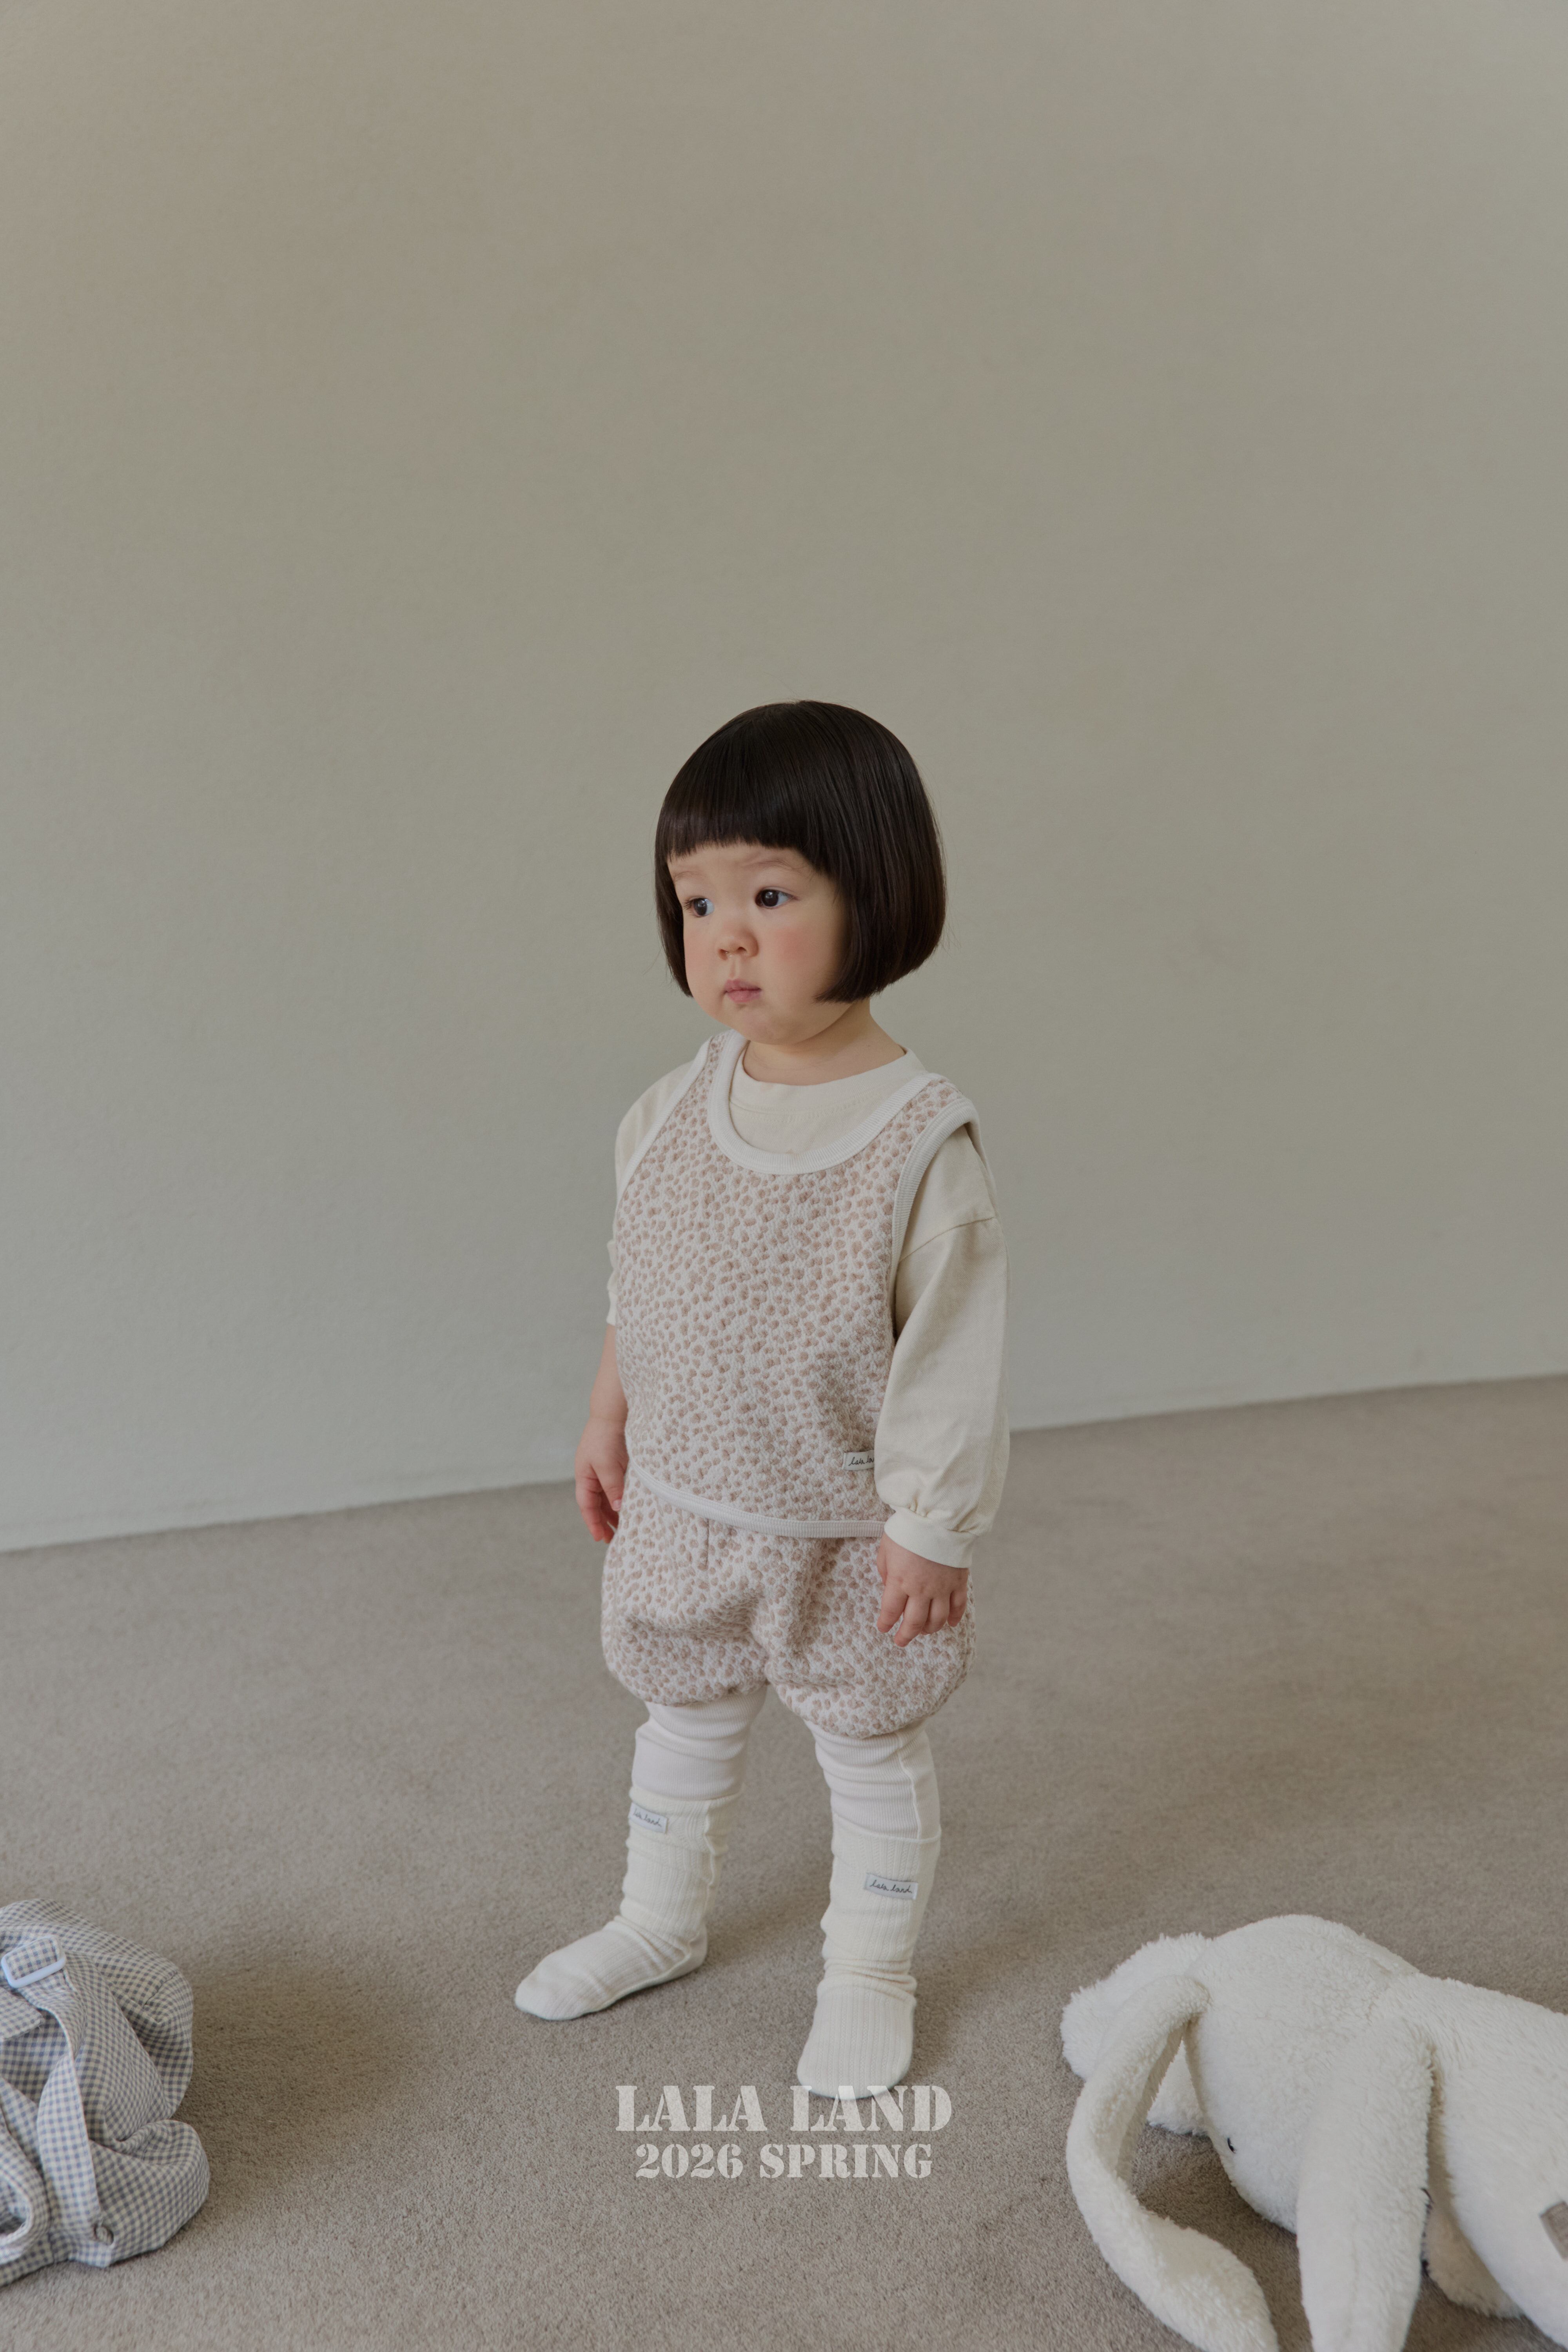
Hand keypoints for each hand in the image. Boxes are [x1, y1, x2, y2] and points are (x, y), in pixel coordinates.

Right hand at [576, 1414, 627, 1542]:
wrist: (613, 1412)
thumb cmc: (606, 1437)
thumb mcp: (608, 1466)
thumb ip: (612, 1488)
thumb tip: (617, 1509)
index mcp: (584, 1476)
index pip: (587, 1505)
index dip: (593, 1522)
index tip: (600, 1538)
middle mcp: (591, 1475)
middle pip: (595, 1504)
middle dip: (603, 1521)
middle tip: (613, 1539)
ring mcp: (602, 1469)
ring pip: (606, 1497)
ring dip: (613, 1512)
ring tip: (623, 1527)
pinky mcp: (614, 1464)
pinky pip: (615, 1487)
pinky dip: (620, 1498)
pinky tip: (628, 1506)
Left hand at [875, 1534, 967, 1644]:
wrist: (937, 1516)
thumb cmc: (908, 1530)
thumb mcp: (886, 1549)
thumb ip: (886, 1572)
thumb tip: (889, 1587)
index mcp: (899, 1581)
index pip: (890, 1611)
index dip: (886, 1623)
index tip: (883, 1628)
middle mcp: (921, 1589)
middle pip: (914, 1621)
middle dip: (906, 1635)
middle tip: (901, 1641)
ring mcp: (942, 1587)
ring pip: (937, 1619)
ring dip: (929, 1629)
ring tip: (923, 1632)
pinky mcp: (958, 1581)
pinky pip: (958, 1605)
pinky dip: (954, 1617)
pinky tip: (950, 1624)